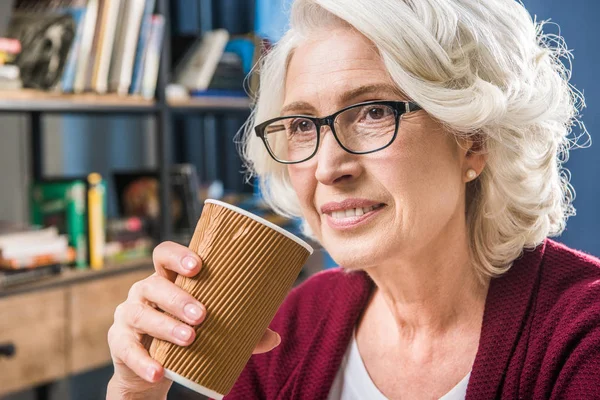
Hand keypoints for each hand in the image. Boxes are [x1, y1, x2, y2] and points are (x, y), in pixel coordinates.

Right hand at [106, 241, 281, 398]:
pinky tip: (159, 371)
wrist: (153, 368)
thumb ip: (241, 331)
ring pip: (141, 314)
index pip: (164, 254)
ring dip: (166, 326)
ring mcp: (128, 315)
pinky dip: (144, 362)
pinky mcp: (120, 343)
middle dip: (178, 298)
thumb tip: (274, 338)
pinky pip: (128, 350)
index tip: (198, 266)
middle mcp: (144, 292)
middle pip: (154, 285)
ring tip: (189, 338)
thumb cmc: (187, 334)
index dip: (178, 256)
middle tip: (202, 315)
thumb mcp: (210, 328)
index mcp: (167, 279)